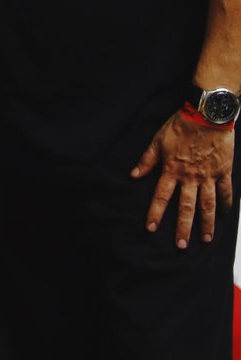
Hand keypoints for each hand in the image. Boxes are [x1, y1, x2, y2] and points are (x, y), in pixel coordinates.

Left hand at [130, 111, 233, 246]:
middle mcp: (190, 176)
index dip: (156, 213)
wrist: (207, 114)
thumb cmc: (181, 125)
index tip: (152, 228)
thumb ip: (147, 160)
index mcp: (172, 169)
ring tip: (206, 239)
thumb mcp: (158, 140)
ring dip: (206, 223)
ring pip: (207, 204)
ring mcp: (208, 175)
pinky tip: (224, 215)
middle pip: (186, 207)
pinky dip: (225, 204)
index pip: (161, 196)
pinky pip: (225, 191)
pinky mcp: (223, 171)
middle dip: (183, 227)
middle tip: (181, 245)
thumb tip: (133, 175)